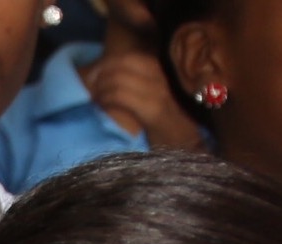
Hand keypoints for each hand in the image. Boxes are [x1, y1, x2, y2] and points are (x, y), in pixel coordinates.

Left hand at [83, 51, 202, 152]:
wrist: (191, 147)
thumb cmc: (170, 125)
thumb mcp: (157, 98)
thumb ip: (140, 85)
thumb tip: (109, 78)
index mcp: (162, 71)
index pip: (128, 57)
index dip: (106, 64)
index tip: (92, 77)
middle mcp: (162, 76)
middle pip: (122, 63)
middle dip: (100, 75)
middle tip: (90, 90)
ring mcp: (159, 92)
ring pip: (119, 79)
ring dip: (101, 90)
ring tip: (96, 102)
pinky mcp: (154, 110)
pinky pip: (122, 96)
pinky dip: (107, 101)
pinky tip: (103, 111)